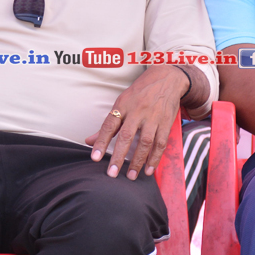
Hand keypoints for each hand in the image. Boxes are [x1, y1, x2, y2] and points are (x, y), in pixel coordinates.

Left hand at [86, 64, 185, 180]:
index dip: (101, 142)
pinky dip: (155, 158)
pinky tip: (149, 170)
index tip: (95, 157)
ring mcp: (153, 118)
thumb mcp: (121, 102)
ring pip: (145, 142)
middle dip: (119, 156)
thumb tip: (89, 141)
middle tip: (111, 173)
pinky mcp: (166, 123)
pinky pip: (161, 143)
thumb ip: (108, 124)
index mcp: (123, 105)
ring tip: (130, 176)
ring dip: (138, 161)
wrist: (166, 78)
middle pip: (126, 136)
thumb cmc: (140, 92)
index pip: (109, 125)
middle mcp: (137, 111)